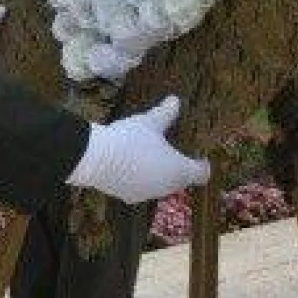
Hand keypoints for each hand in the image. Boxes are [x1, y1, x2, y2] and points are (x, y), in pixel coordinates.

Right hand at [65, 96, 210, 202]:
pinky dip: (140, 178)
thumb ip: (166, 112)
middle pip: (181, 180)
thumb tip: (176, 100)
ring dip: (158, 173)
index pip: (202, 174)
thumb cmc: (130, 139)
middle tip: (170, 149)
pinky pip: (142, 188)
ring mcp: (147, 194)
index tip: (199, 154)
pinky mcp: (128, 197)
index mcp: (179, 171)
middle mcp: (167, 187)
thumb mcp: (149, 121)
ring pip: (160, 184)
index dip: (203, 164)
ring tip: (148, 154)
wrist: (95, 159)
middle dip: (178, 166)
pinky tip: (129, 164)